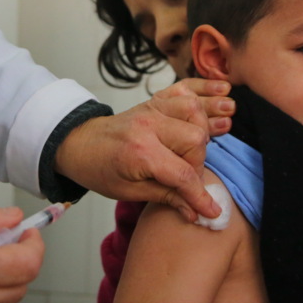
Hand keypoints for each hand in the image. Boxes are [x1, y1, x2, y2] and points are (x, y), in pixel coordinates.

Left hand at [55, 79, 232, 221]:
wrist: (79, 144)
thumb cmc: (100, 169)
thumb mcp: (129, 192)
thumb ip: (166, 197)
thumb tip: (196, 212)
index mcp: (140, 151)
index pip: (182, 174)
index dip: (199, 195)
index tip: (211, 210)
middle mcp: (149, 125)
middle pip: (195, 139)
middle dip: (199, 162)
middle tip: (190, 176)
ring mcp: (152, 108)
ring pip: (194, 110)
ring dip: (206, 126)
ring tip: (220, 133)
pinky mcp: (154, 101)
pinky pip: (183, 89)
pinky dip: (204, 90)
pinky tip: (223, 92)